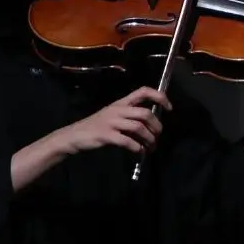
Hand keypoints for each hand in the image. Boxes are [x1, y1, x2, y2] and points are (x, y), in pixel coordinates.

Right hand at [55, 86, 171, 155]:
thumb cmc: (96, 127)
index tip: (169, 108)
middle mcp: (117, 109)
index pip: (143, 91)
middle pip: (145, 113)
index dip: (159, 97)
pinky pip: (127, 141)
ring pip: (138, 127)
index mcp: (121, 103)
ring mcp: (111, 122)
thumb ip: (130, 117)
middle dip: (156, 126)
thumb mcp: (113, 116)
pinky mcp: (106, 135)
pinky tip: (139, 151)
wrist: (74, 136)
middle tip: (157, 136)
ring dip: (149, 139)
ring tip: (151, 147)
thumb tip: (151, 125)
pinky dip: (137, 147)